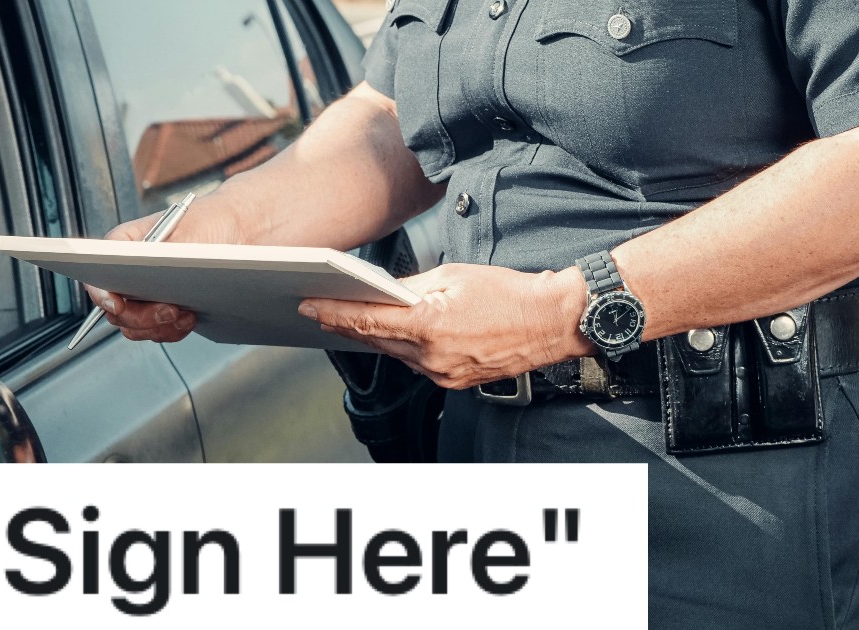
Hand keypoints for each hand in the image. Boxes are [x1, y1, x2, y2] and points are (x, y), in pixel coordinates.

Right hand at [85, 195, 244, 341]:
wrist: (238, 231)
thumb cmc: (210, 221)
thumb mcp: (189, 232)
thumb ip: (164, 255)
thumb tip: (149, 276)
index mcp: (124, 244)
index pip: (96, 270)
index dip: (101, 293)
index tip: (117, 305)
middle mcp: (128, 271)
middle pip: (115, 309)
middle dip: (142, 317)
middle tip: (170, 311)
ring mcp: (143, 293)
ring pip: (134, 326)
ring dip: (159, 328)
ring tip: (186, 315)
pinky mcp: (161, 309)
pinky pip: (156, 332)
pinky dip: (171, 331)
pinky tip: (190, 318)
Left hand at [298, 264, 593, 389]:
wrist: (550, 321)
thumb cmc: (507, 292)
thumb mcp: (452, 276)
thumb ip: (411, 287)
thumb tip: (382, 292)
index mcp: (429, 325)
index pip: (366, 320)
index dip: (333, 314)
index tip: (308, 306)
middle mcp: (432, 356)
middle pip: (375, 340)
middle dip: (345, 325)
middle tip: (317, 310)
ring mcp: (442, 374)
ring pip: (394, 354)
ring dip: (372, 337)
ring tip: (347, 320)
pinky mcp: (453, 382)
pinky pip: (416, 364)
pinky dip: (401, 348)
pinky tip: (391, 335)